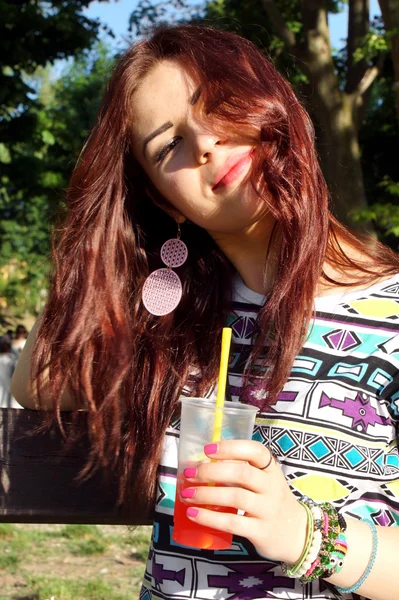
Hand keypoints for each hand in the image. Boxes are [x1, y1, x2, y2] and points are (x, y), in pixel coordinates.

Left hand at [180, 440, 306, 562]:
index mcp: (271, 469)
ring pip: (235, 498)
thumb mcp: (264, 480)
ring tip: (186, 493)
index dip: (231, 448)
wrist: (296, 534)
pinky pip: (233, 523)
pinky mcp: (261, 531)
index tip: (208, 449)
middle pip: (242, 473)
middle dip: (211, 471)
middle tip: (189, 473)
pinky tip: (193, 514)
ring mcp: (268, 509)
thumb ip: (240, 470)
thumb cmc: (269, 500)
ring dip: (207, 494)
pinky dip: (210, 518)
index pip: (255, 451)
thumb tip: (201, 462)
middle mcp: (272, 487)